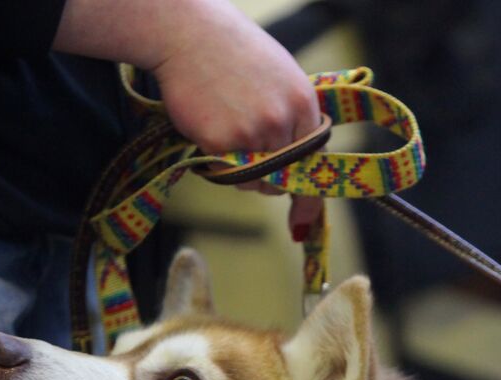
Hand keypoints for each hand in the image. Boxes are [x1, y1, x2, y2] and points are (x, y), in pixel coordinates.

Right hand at [55, 0, 323, 236]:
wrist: (187, 32)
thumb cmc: (233, 54)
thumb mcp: (281, 78)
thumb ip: (295, 118)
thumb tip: (299, 164)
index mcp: (303, 104)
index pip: (313, 163)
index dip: (307, 197)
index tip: (301, 226)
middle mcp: (283, 121)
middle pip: (281, 179)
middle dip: (266, 177)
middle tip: (246, 149)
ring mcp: (253, 133)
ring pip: (253, 182)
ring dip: (240, 171)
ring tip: (225, 129)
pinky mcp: (221, 142)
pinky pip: (224, 174)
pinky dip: (215, 162)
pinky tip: (208, 127)